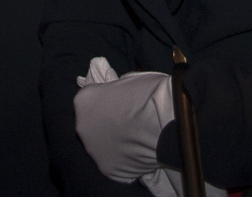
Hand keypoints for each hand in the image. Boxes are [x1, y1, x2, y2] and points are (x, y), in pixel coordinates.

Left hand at [73, 57, 174, 183]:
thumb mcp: (129, 81)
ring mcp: (94, 152)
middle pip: (91, 125)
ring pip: (101, 146)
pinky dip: (124, 159)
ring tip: (134, 139)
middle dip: (104, 123)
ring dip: (113, 143)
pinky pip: (115, 163)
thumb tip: (119, 97)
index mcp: (84, 101)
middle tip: (126, 122)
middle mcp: (82, 128)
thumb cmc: (150, 94)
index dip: (105, 100)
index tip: (118, 102)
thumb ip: (116, 91)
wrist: (168, 122)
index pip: (89, 99)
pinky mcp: (109, 170)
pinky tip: (138, 152)